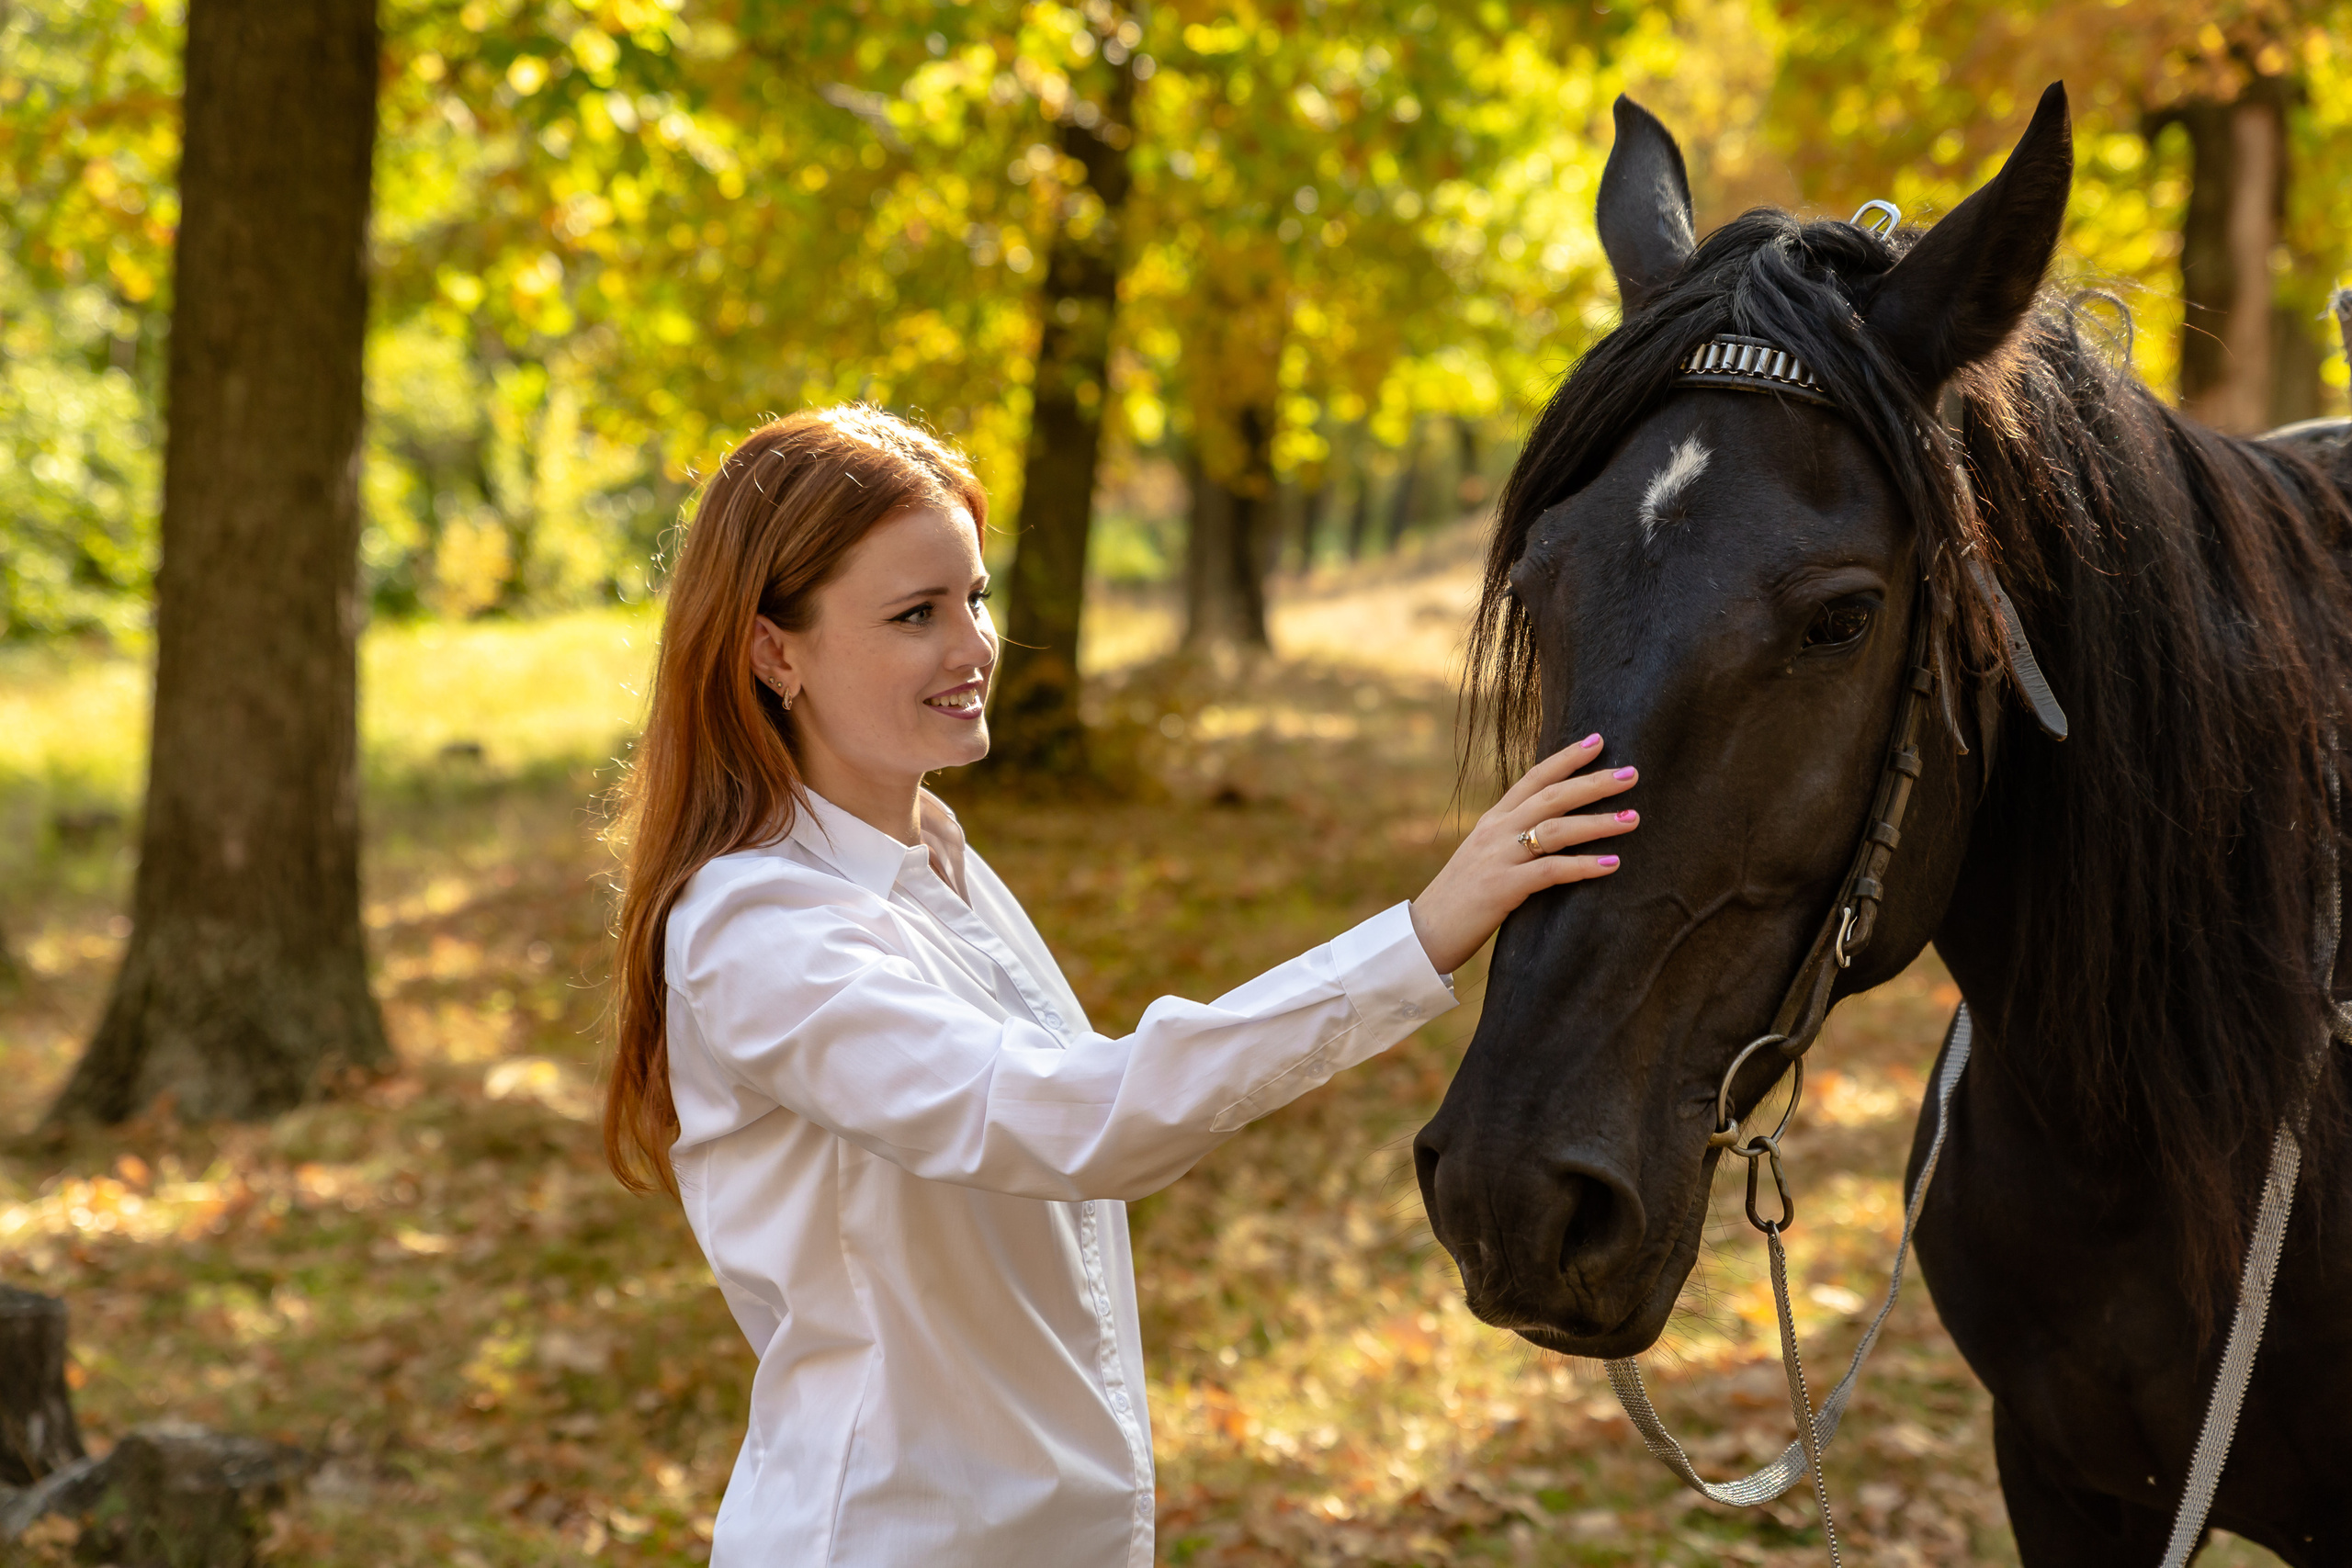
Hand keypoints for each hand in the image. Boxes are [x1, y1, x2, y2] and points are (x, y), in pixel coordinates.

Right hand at [1408, 733, 1638, 974]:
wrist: (1424, 934)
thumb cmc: (1460, 901)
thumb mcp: (1484, 859)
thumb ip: (1512, 842)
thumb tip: (1551, 835)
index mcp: (1492, 821)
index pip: (1533, 778)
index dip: (1566, 758)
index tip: (1598, 740)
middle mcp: (1495, 831)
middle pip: (1552, 795)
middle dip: (1594, 782)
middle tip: (1632, 772)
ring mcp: (1498, 857)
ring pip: (1556, 828)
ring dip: (1598, 822)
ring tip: (1633, 819)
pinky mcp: (1502, 887)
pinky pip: (1550, 870)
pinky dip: (1584, 866)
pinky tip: (1612, 864)